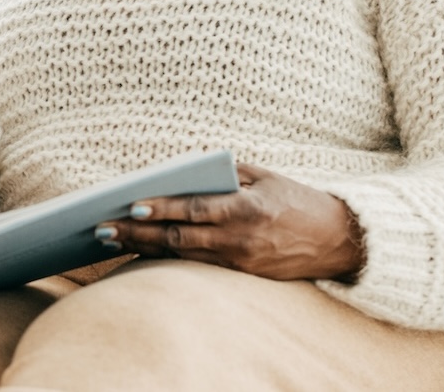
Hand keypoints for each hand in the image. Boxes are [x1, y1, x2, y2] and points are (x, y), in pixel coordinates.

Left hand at [94, 163, 363, 281]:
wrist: (340, 240)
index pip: (195, 210)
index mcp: (247, 209)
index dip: (162, 209)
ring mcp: (240, 263)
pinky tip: (142, 250)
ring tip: (112, 239)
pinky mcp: (242, 277)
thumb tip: (182, 167)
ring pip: (181, 256)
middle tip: (103, 228)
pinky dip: (166, 259)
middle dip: (138, 232)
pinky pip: (197, 267)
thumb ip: (225, 172)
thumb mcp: (265, 177)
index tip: (132, 204)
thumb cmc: (297, 200)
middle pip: (179, 237)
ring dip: (144, 247)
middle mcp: (241, 239)